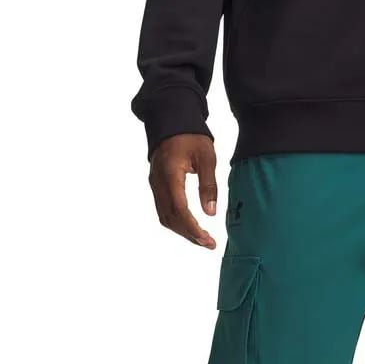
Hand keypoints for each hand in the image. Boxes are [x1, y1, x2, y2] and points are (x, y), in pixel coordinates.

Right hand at [149, 134, 217, 248]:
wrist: (171, 119)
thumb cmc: (191, 136)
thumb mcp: (206, 157)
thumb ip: (208, 185)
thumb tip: (210, 213)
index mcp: (170, 174)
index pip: (180, 210)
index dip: (193, 228)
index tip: (208, 239)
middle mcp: (158, 182)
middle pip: (170, 218)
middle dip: (189, 234)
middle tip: (209, 244)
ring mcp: (154, 184)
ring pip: (165, 217)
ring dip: (182, 231)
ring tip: (202, 239)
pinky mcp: (156, 185)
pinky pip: (163, 210)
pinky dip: (176, 222)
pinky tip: (190, 226)